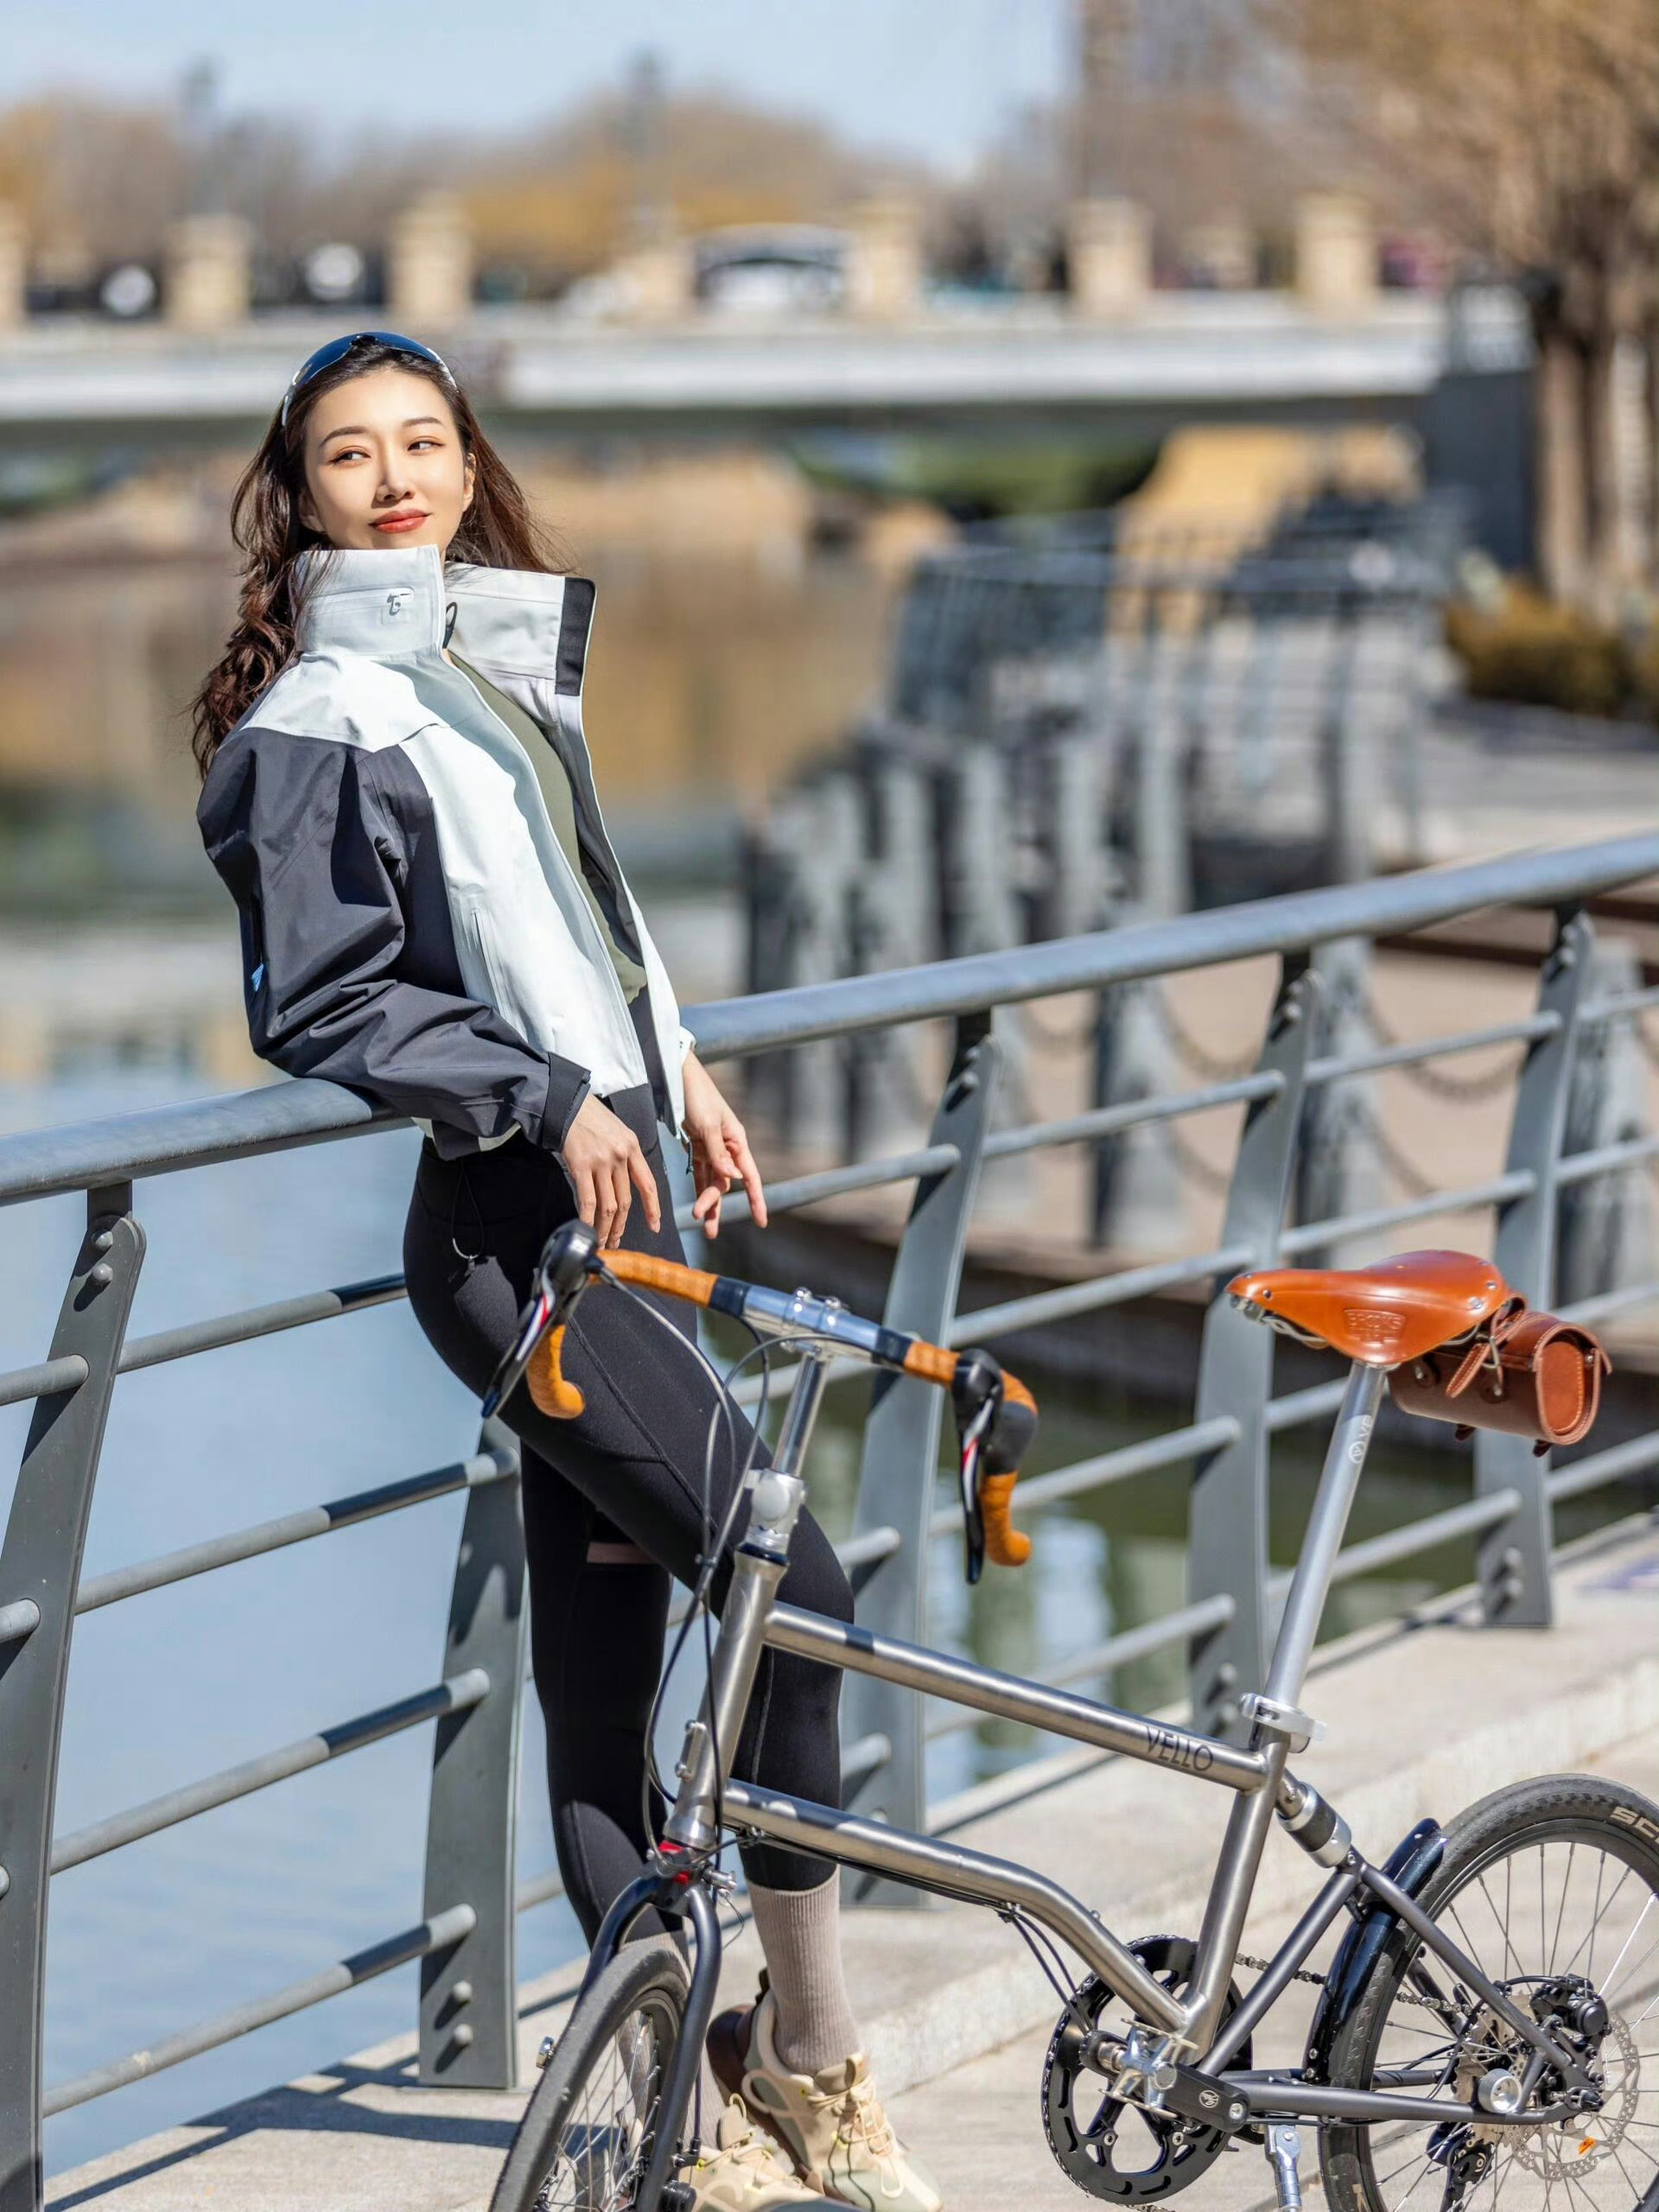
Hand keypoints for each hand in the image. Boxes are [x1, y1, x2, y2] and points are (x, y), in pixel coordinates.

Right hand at [559, 1094, 660, 1248]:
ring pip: (608, 1205)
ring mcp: (601, 1162)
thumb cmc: (591, 1119)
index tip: (655, 1225)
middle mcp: (620, 1156)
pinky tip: (586, 1229)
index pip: (648, 1184)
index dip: (653, 1208)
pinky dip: (587, 1219)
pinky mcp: (581, 1166)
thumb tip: (624, 1185)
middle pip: (625, 1201)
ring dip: (605, 1228)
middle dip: (621, 1226)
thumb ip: (625, 1157)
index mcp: (632, 1148)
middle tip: (616, 1241)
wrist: (567, 1105)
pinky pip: (588, 1200)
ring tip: (602, 1241)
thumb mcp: (619, 1132)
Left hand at [681, 1051, 767, 1240]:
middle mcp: (728, 1147)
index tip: (760, 1221)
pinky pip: (700, 1174)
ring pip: (713, 1182)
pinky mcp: (696, 1148)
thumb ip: (717, 1153)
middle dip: (714, 1202)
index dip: (755, 1199)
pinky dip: (698, 1188)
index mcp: (737, 1141)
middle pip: (725, 1182)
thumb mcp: (707, 1125)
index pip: (750, 1176)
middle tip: (699, 1216)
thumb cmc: (697, 1096)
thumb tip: (732, 1178)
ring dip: (707, 1202)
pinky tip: (697, 1207)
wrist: (676, 1077)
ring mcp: (712, 1149)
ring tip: (701, 1223)